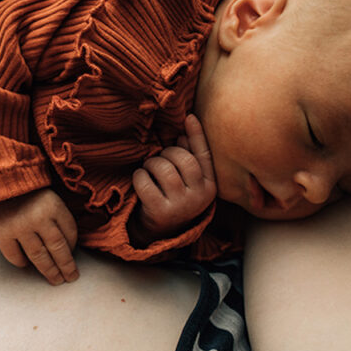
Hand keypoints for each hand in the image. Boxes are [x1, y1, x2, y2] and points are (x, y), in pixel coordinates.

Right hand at [0, 189, 78, 284]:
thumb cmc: (24, 191)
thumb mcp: (47, 197)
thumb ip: (57, 217)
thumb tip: (67, 248)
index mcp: (53, 205)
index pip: (70, 233)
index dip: (73, 247)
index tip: (72, 255)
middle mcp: (38, 217)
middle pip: (58, 249)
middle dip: (66, 267)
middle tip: (70, 277)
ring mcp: (19, 226)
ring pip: (39, 257)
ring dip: (49, 271)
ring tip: (55, 279)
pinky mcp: (1, 234)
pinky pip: (15, 257)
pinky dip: (22, 263)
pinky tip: (27, 264)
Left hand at [132, 114, 216, 234]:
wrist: (159, 233)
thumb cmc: (172, 198)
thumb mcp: (186, 180)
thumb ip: (188, 157)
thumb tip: (183, 133)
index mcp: (210, 186)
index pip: (204, 156)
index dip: (196, 135)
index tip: (188, 117)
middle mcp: (200, 197)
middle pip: (184, 160)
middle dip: (167, 152)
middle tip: (158, 158)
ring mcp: (181, 206)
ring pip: (164, 169)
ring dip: (151, 163)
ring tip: (148, 168)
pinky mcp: (161, 212)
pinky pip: (145, 183)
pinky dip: (139, 177)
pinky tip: (140, 180)